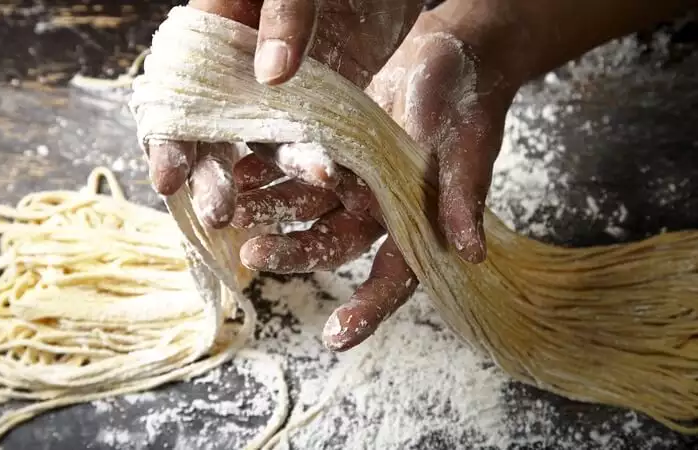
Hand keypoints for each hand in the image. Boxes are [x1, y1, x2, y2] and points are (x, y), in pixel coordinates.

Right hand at [146, 0, 423, 232]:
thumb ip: (284, 14)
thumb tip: (271, 75)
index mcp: (215, 31)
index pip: (178, 92)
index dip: (168, 138)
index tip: (167, 179)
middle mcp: (240, 69)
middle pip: (213, 130)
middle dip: (211, 175)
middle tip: (217, 214)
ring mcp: (280, 89)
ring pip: (262, 142)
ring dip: (267, 177)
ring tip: (270, 212)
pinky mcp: (321, 101)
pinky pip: (310, 139)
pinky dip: (310, 164)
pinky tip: (319, 187)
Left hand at [232, 7, 517, 350]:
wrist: (451, 59)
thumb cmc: (467, 105)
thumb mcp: (468, 148)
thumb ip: (462, 198)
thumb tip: (471, 254)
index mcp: (417, 222)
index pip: (395, 276)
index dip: (368, 306)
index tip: (337, 336)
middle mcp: (379, 211)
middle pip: (332, 245)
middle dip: (294, 253)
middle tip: (255, 253)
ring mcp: (353, 184)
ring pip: (306, 210)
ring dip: (270, 213)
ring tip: (230, 211)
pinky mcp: (334, 153)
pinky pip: (296, 169)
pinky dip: (269, 171)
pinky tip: (240, 170)